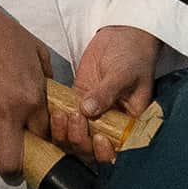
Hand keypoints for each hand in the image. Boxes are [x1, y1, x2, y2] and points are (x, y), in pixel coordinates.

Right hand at [0, 0, 53, 181]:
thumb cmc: (4, 34)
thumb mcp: (37, 52)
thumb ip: (46, 80)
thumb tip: (48, 98)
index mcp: (32, 100)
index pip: (41, 138)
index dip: (38, 140)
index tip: (32, 137)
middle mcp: (7, 114)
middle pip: (10, 164)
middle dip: (11, 168)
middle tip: (9, 162)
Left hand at [61, 21, 159, 162]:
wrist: (122, 36)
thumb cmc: (134, 55)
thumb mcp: (125, 73)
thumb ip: (108, 92)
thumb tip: (88, 110)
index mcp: (128, 124)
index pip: (117, 150)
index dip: (105, 153)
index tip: (99, 137)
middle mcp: (109, 125)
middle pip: (90, 149)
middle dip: (80, 140)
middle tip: (76, 118)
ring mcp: (91, 116)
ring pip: (73, 138)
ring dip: (65, 133)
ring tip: (63, 114)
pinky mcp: (75, 103)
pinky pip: (63, 121)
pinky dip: (56, 122)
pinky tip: (53, 111)